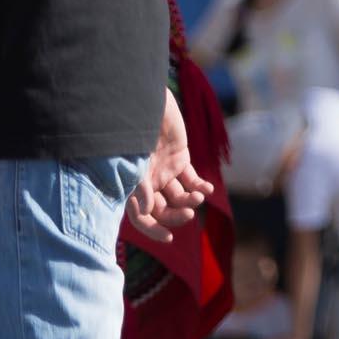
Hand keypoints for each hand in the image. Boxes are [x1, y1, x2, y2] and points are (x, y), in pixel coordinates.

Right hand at [126, 89, 213, 241]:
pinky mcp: (179, 157)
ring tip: (200, 195)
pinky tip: (208, 189)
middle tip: (190, 212)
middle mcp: (147, 181)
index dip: (152, 229)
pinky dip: (201, 186)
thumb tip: (147, 210)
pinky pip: (191, 179)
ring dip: (191, 200)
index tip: (169, 238)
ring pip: (179, 196)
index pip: (139, 216)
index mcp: (131, 184)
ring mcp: (164, 170)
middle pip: (162, 209)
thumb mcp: (133, 158)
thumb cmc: (134, 129)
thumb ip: (138, 184)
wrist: (144, 100)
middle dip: (176, 215)